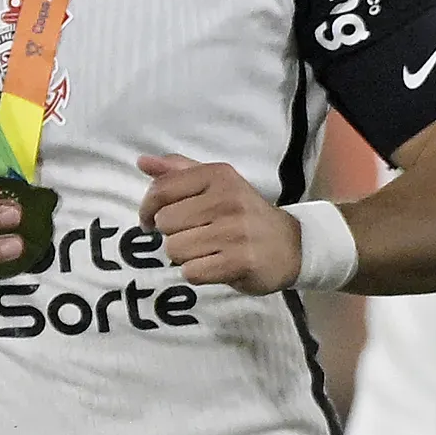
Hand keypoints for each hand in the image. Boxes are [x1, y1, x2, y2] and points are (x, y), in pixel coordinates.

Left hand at [139, 156, 297, 292]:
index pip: (161, 190)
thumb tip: (142, 161)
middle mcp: (227, 199)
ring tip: (208, 250)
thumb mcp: (218, 185)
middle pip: (165, 223)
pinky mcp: (239, 261)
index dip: (147, 209)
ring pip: (175, 249)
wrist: (293, 245)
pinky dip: (199, 273)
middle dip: (174, 234)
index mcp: (219, 176)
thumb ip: (179, 172)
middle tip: (196, 235)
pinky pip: (192, 272)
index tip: (151, 220)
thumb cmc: (245, 214)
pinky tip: (216, 265)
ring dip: (185, 256)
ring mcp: (234, 231)